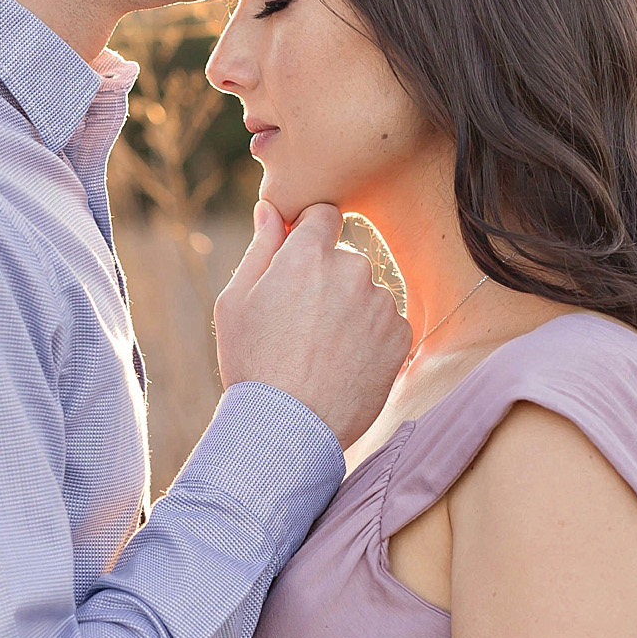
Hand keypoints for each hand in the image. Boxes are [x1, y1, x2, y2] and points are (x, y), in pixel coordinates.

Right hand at [214, 201, 409, 448]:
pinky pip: (385, 323)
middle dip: (326, 279)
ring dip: (349, 310)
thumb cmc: (253, 363)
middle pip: (344, 258)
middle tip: (300, 324)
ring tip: (320, 351)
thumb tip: (270, 209)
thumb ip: (260, 248)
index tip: (298, 265)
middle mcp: (351, 268)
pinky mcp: (400, 335)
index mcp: (308, 253)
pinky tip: (343, 364)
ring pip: (365, 293)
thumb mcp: (236, 301)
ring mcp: (380, 302)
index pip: (323, 214)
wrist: (289, 428)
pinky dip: (369, 338)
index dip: (309, 236)